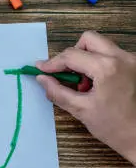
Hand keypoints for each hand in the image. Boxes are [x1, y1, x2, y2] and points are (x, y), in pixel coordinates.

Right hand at [36, 31, 135, 164]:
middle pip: (89, 40)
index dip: (52, 63)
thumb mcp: (81, 110)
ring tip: (84, 84)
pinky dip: (99, 64)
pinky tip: (97, 85)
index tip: (40, 69)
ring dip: (86, 59)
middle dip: (72, 54)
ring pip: (101, 46)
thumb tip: (42, 79)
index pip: (71, 55)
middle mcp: (123, 58)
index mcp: (107, 68)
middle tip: (65, 73)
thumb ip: (57, 91)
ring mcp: (132, 61)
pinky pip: (112, 56)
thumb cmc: (115, 127)